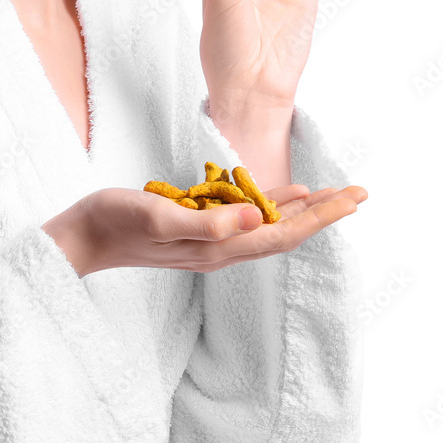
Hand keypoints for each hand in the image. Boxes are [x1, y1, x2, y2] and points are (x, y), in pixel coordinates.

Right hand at [42, 183, 367, 275]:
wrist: (83, 239)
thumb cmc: (115, 223)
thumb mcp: (157, 216)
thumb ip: (207, 222)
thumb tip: (256, 218)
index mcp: (218, 248)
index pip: (282, 233)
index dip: (320, 216)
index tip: (353, 198)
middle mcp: (221, 249)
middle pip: (284, 232)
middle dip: (323, 213)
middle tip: (359, 192)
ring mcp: (209, 241)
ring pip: (268, 226)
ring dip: (302, 211)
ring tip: (332, 194)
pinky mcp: (196, 229)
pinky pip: (245, 220)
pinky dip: (268, 205)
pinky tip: (279, 195)